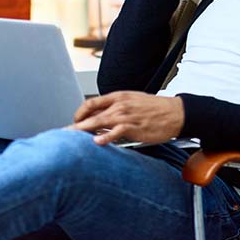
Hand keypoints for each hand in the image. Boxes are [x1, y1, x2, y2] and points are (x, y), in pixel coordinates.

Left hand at [69, 91, 184, 144]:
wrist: (176, 112)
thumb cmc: (155, 109)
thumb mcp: (133, 102)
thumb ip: (116, 109)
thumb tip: (100, 119)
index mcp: (118, 96)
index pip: (91, 102)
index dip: (79, 112)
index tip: (74, 122)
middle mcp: (120, 104)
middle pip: (91, 113)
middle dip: (76, 124)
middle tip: (64, 133)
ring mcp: (126, 116)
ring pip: (100, 121)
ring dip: (84, 129)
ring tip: (72, 137)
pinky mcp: (134, 127)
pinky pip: (116, 131)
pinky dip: (106, 137)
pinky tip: (97, 142)